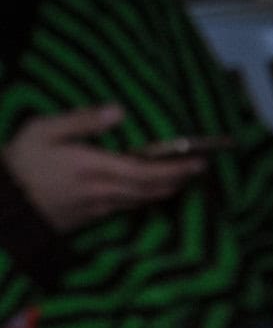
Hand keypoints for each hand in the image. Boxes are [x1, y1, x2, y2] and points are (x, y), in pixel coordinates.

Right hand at [3, 105, 205, 232]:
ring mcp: (99, 208)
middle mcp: (103, 191)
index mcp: (93, 168)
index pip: (146, 172)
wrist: (4, 204)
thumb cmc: (21, 161)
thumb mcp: (43, 130)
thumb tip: (118, 110)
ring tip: (184, 177)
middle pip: (152, 190)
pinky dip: (148, 198)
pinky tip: (153, 190)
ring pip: (143, 201)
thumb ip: (82, 120)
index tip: (199, 161)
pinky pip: (129, 208)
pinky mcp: (94, 217)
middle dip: (179, 180)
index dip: (176, 169)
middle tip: (199, 168)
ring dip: (167, 190)